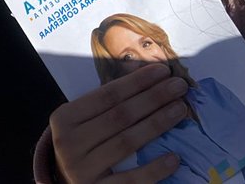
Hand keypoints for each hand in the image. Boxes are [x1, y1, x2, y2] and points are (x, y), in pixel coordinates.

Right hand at [50, 63, 187, 182]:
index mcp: (64, 118)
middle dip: (153, 97)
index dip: (136, 82)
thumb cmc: (82, 145)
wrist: (68, 183)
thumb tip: (150, 80)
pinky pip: (132, 180)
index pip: (106, 95)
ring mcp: (82, 169)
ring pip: (127, 142)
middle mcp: (69, 142)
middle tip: (179, 85)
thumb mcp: (83, 122)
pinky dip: (154, 168)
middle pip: (119, 116)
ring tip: (180, 110)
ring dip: (157, 124)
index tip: (162, 71)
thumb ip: (108, 106)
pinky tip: (174, 157)